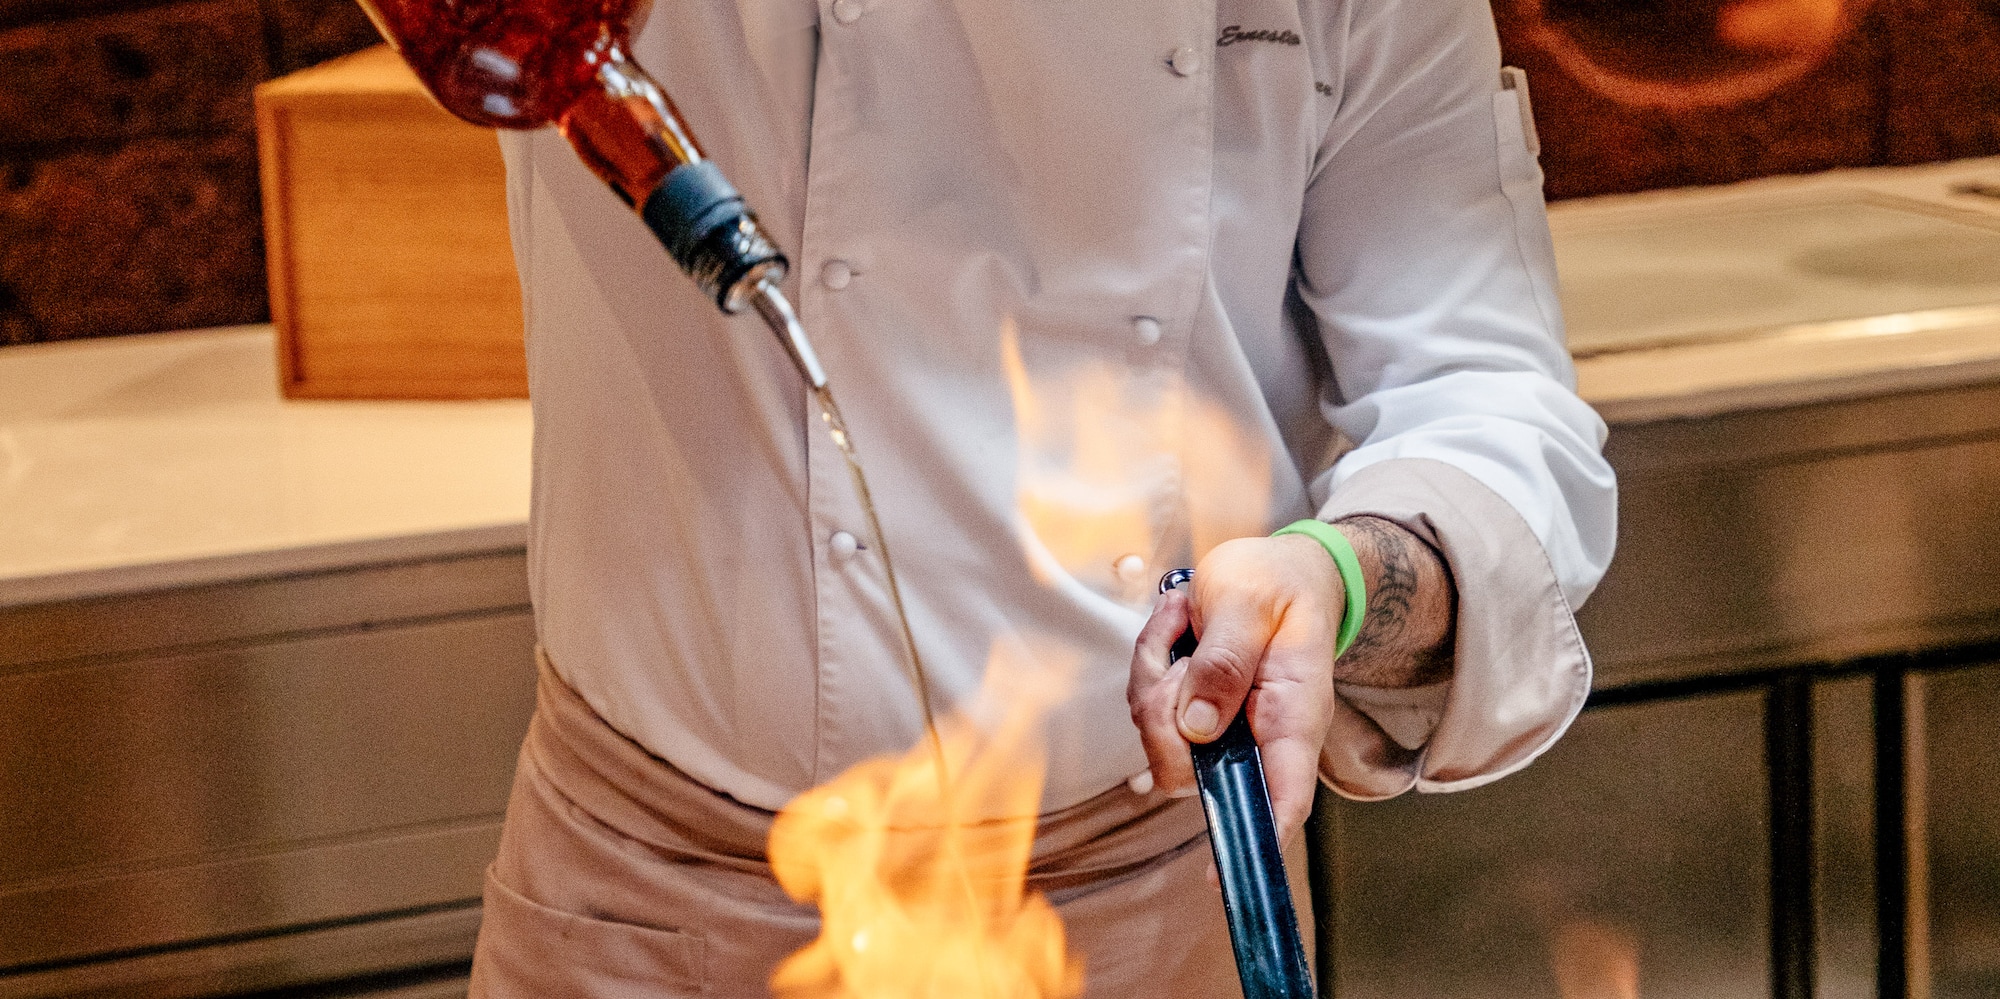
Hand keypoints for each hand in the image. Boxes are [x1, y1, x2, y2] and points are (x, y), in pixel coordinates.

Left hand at [1127, 534, 1343, 842]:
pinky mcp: (1193, 714)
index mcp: (1292, 716)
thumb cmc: (1277, 583)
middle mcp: (1258, 735)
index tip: (1220, 872)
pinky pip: (1148, 707)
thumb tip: (1197, 727)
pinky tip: (1177, 624)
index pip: (1283, 796)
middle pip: (1191, 769)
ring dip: (1155, 673)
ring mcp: (1222, 728)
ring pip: (1161, 737)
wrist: (1280, 569)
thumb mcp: (1250, 603)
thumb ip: (1225, 661)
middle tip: (1183, 640)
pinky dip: (1150, 661)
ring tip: (1185, 618)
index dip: (1256, 837)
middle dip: (1163, 708)